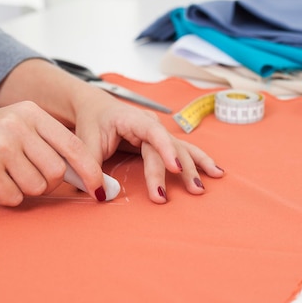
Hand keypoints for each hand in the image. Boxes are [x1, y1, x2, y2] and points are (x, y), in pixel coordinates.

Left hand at [0, 58, 224, 202]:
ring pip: (182, 150)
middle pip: (169, 148)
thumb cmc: (92, 122)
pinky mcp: (164, 143)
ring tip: (202, 187)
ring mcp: (161, 133)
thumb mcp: (86, 142)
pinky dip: (201, 162)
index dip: (166, 151)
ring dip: (195, 169)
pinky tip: (216, 173)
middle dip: (181, 170)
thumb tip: (100, 193)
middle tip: (189, 190)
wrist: (96, 109)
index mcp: (133, 119)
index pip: (154, 134)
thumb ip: (91, 167)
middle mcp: (152, 124)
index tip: (175, 168)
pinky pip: (186, 152)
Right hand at [0, 102, 105, 205]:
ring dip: (24, 190)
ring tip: (4, 176)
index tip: (99, 188)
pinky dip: (4, 197)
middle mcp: (18, 125)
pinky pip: (13, 197)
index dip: (91, 171)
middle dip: (48, 184)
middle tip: (26, 177)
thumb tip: (86, 176)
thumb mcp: (15, 128)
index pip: (75, 146)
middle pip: (58, 171)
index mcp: (31, 113)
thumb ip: (48, 145)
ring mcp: (1, 145)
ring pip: (37, 187)